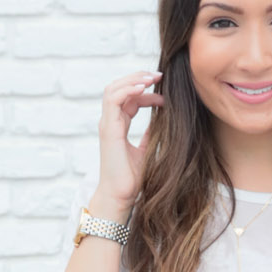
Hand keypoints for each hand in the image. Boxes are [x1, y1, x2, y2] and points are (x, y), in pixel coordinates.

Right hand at [97, 67, 163, 210]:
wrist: (121, 196)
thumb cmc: (131, 179)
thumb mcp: (146, 151)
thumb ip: (150, 135)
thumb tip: (162, 123)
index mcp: (118, 126)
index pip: (129, 99)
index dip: (145, 92)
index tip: (164, 93)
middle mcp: (110, 123)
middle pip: (119, 89)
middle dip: (138, 78)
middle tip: (158, 75)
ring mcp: (107, 125)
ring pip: (113, 90)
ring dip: (132, 80)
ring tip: (151, 77)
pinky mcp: (108, 130)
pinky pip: (113, 100)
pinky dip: (127, 90)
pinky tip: (143, 87)